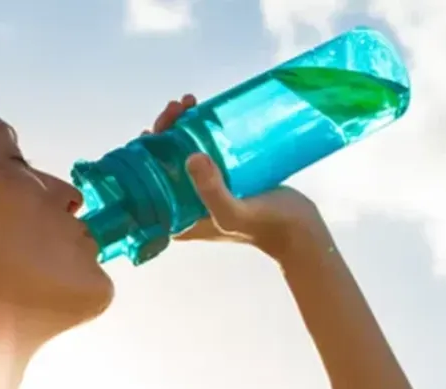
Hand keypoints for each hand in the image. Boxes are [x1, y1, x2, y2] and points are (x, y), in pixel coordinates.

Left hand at [145, 95, 335, 262]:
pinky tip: (204, 112)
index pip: (148, 182)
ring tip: (189, 102)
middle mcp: (184, 205)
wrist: (299, 230)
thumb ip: (212, 191)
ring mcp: (202, 191)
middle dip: (164, 132)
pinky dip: (200, 131)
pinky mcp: (222, 179)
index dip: (146, 152)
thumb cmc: (265, 226)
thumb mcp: (234, 212)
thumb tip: (191, 157)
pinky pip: (203, 151)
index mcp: (176, 218)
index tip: (157, 128)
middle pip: (162, 163)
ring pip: (181, 153)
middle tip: (178, 107)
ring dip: (181, 127)